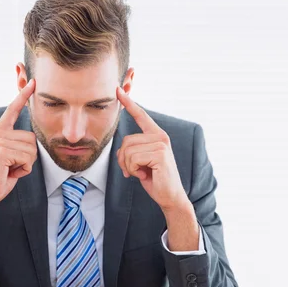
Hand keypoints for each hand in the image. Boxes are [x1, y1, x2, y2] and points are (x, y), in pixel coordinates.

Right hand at [0, 79, 36, 208]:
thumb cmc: (2, 175)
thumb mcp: (11, 155)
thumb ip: (19, 143)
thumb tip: (33, 137)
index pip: (13, 110)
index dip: (23, 95)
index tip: (33, 82)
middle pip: (32, 138)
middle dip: (29, 156)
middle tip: (13, 165)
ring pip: (32, 150)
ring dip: (26, 164)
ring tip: (11, 169)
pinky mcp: (2, 152)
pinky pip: (27, 159)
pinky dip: (24, 170)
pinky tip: (10, 172)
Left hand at [116, 87, 189, 211]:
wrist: (169, 196)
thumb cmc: (155, 179)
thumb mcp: (142, 161)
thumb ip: (134, 149)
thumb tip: (123, 147)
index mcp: (156, 135)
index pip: (141, 115)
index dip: (128, 103)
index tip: (118, 90)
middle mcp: (160, 137)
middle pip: (126, 140)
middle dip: (123, 159)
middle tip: (133, 171)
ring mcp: (161, 144)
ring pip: (128, 150)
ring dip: (128, 166)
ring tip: (140, 173)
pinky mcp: (160, 154)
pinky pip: (133, 159)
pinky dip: (133, 171)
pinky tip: (144, 175)